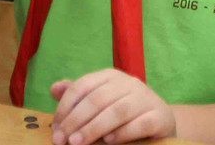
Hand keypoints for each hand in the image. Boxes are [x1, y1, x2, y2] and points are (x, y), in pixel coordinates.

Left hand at [49, 69, 174, 144]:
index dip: (66, 106)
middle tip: (62, 140)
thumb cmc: (123, 112)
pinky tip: (109, 141)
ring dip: (94, 128)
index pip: (83, 86)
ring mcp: (146, 98)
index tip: (55, 127)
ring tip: (77, 143)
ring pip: (117, 111)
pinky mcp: (160, 116)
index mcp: (111, 76)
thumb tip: (54, 88)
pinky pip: (140, 124)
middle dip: (76, 120)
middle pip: (98, 99)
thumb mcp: (100, 101)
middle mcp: (129, 83)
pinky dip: (123, 133)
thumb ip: (78, 96)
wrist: (160, 120)